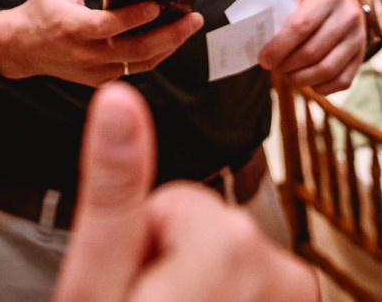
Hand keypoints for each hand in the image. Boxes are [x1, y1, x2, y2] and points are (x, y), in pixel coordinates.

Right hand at [0, 0, 203, 83]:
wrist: (23, 47)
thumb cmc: (44, 7)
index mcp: (72, 27)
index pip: (108, 26)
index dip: (134, 18)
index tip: (157, 4)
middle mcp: (85, 54)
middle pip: (134, 51)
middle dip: (170, 35)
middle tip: (193, 18)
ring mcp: (95, 71)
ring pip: (140, 64)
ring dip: (169, 45)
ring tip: (189, 24)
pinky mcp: (102, 78)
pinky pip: (135, 68)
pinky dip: (156, 53)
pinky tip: (172, 35)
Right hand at [53, 82, 319, 301]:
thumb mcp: (97, 284)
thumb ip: (114, 191)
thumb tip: (118, 99)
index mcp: (231, 244)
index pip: (174, 202)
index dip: (140, 247)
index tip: (131, 295)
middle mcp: (285, 272)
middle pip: (210, 232)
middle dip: (174, 274)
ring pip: (233, 267)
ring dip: (202, 298)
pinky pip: (257, 297)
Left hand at [257, 0, 363, 92]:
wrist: (349, 1)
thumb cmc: (316, 2)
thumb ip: (284, 15)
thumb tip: (262, 43)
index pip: (301, 26)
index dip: (279, 46)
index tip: (264, 59)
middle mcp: (348, 17)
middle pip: (312, 51)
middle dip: (287, 65)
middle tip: (274, 67)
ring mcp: (358, 39)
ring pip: (326, 70)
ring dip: (301, 79)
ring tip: (287, 75)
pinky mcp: (361, 58)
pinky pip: (340, 82)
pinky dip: (320, 87)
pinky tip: (307, 80)